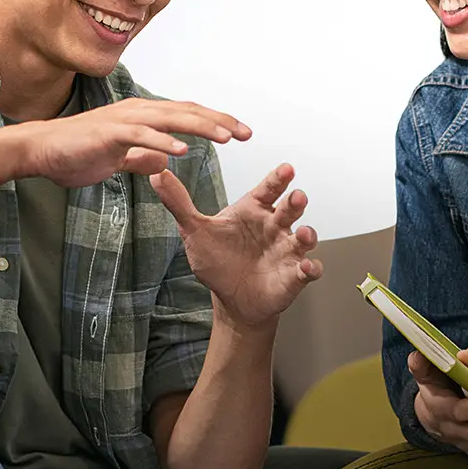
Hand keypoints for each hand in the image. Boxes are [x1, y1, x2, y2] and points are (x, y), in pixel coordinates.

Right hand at [18, 99, 250, 189]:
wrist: (39, 151)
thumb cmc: (75, 153)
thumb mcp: (118, 159)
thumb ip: (141, 158)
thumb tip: (164, 163)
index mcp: (142, 116)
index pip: (188, 115)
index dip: (216, 121)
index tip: (242, 132)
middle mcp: (138, 111)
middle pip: (188, 112)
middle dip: (220, 121)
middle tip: (247, 133)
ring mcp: (123, 120)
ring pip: (170, 119)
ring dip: (200, 126)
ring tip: (226, 136)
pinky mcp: (108, 133)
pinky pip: (140, 136)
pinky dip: (162, 141)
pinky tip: (182, 150)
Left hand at [151, 164, 322, 330]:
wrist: (232, 298)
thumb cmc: (218, 261)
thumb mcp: (195, 232)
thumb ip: (179, 204)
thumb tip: (157, 175)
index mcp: (254, 211)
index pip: (268, 190)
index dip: (277, 180)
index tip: (285, 169)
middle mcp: (274, 227)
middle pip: (289, 209)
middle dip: (295, 201)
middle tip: (296, 196)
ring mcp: (287, 250)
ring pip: (304, 237)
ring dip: (307, 233)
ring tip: (303, 233)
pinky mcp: (294, 275)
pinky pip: (308, 270)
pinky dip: (310, 268)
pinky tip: (307, 267)